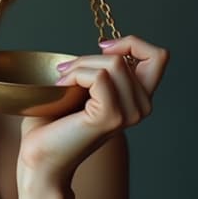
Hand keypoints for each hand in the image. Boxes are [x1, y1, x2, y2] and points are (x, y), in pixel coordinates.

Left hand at [17, 35, 168, 186]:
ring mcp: (128, 113)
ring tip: (61, 81)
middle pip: (128, 56)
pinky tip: (60, 88)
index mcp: (137, 98)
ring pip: (114, 63)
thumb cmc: (54, 121)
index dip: (132, 42)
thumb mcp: (82, 87)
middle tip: (65, 72)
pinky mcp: (110, 117)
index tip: (102, 47)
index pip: (157, 56)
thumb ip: (102, 70)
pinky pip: (98, 76)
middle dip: (91, 56)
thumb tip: (109, 47)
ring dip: (79, 65)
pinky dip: (74, 75)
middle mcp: (141, 107)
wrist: (40, 155)